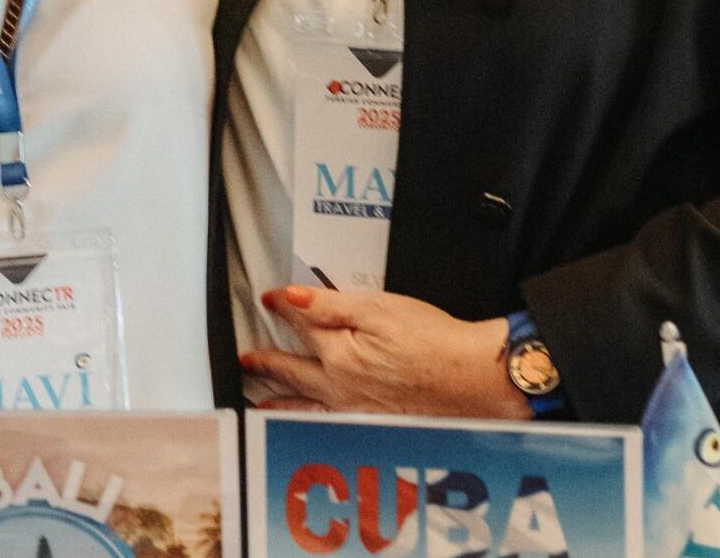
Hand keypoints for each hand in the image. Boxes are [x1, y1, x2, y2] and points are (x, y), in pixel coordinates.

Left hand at [242, 286, 529, 417]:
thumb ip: (330, 305)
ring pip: (306, 404)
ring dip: (282, 400)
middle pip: (294, 370)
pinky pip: (329, 420)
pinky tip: (311, 419)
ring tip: (261, 403)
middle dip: (267, 363)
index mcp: (338, 356)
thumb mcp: (378, 308)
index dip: (284, 307)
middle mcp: (340, 388)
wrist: (472, 378)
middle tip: (247, 360)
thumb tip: (290, 298)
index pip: (301, 324)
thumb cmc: (432, 341)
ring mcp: (356, 408)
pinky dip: (311, 420)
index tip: (269, 299)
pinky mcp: (374, 419)